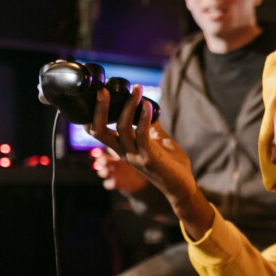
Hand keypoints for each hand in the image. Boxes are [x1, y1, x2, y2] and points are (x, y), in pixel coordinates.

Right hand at [86, 85, 213, 236]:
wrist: (183, 186)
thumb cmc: (170, 163)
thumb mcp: (157, 139)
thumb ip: (149, 124)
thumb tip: (146, 105)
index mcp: (122, 147)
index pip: (96, 131)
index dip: (92, 114)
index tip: (99, 93)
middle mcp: (123, 152)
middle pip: (99, 131)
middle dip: (99, 109)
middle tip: (103, 90)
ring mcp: (134, 156)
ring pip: (122, 128)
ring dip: (129, 106)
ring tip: (137, 90)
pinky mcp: (148, 158)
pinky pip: (142, 134)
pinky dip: (143, 118)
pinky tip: (148, 105)